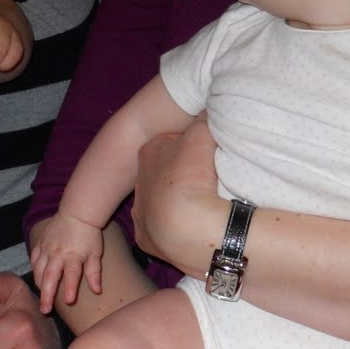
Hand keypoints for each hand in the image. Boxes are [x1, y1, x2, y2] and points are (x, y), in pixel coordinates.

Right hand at [29, 214, 104, 311]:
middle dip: (47, 295)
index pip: (72, 276)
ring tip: (41, 298)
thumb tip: (97, 291)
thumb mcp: (95, 253)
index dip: (70, 289)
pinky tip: (37, 278)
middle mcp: (58, 254)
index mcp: (73, 256)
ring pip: (39, 270)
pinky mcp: (40, 243)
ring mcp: (47, 248)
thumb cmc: (89, 235)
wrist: (77, 212)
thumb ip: (94, 273)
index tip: (69, 301)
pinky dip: (34, 270)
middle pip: (50, 277)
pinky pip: (34, 259)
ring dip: (40, 285)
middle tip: (45, 310)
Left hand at [132, 115, 225, 277]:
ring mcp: (141, 213)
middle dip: (181, 176)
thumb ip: (205, 118)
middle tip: (206, 182)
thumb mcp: (204, 133)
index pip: (170, 143)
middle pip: (164, 173)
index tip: (208, 155)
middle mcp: (139, 182)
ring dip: (177, 204)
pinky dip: (176, 228)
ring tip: (203, 208)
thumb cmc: (193, 174)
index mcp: (149, 153)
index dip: (191, 147)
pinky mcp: (146, 240)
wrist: (189, 227)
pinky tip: (193, 228)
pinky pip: (162, 230)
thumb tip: (210, 108)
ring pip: (160, 203)